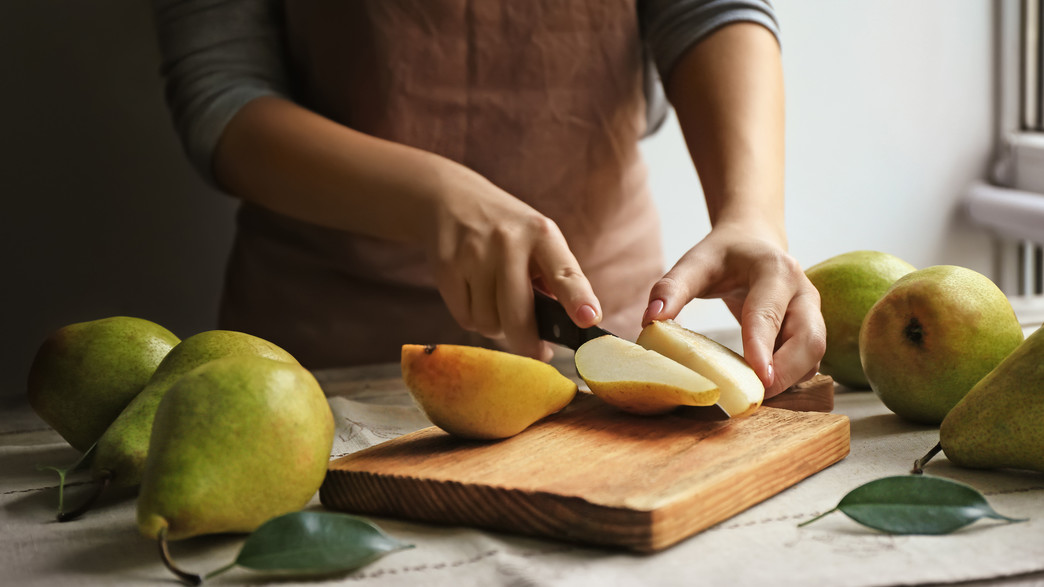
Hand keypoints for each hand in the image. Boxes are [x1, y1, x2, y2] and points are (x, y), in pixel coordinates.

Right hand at [424, 161, 601, 360]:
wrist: (451, 198)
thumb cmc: (507, 231)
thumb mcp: (537, 239)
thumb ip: (552, 278)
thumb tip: (562, 329)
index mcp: (542, 234)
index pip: (564, 272)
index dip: (577, 298)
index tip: (588, 319)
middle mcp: (508, 242)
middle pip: (518, 316)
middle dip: (527, 343)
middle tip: (536, 351)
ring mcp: (473, 254)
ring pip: (489, 323)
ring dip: (496, 325)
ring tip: (497, 303)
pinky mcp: (446, 267)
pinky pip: (465, 318)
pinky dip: (473, 317)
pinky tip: (475, 295)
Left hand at [641, 223, 825, 397]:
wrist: (752, 242)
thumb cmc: (723, 256)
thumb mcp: (694, 263)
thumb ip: (672, 288)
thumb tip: (650, 319)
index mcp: (776, 271)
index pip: (769, 313)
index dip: (763, 346)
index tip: (758, 377)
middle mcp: (803, 293)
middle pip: (810, 341)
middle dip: (785, 373)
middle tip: (752, 397)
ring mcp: (812, 313)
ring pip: (814, 356)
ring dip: (789, 380)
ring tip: (752, 395)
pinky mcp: (810, 330)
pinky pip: (808, 362)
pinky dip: (789, 379)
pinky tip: (760, 386)